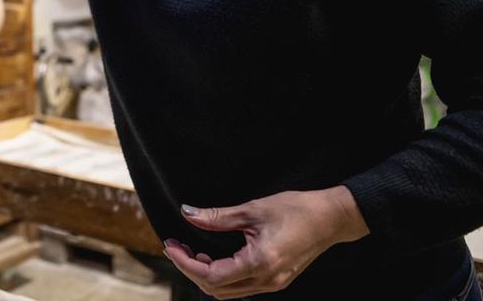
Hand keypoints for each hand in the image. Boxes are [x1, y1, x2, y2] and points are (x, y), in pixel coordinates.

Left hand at [163, 186, 368, 298]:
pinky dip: (222, 276)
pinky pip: (241, 287)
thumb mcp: (252, 209)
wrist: (331, 218)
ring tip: (191, 251)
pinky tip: (213, 257)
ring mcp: (273, 284)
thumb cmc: (295, 209)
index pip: (212, 276)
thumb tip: (187, 213)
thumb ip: (217, 216)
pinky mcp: (276, 280)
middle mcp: (267, 280)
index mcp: (260, 263)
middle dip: (191, 269)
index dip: (185, 263)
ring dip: (205, 275)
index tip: (169, 246)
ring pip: (228, 292)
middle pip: (216, 289)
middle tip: (175, 246)